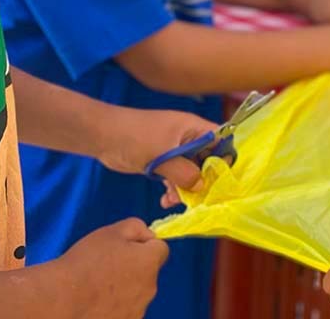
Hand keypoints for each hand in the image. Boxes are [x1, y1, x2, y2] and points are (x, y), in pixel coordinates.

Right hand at [57, 219, 169, 318]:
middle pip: (148, 272)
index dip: (144, 244)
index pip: (161, 248)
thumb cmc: (87, 261)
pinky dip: (116, 306)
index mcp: (150, 262)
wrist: (64, 299)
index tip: (125, 246)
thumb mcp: (112, 231)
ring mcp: (138, 310)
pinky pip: (125, 309)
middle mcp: (150, 288)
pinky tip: (96, 302)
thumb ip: (136, 227)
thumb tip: (147, 235)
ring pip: (136, 292)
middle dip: (134, 267)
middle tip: (107, 265)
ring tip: (98, 285)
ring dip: (125, 288)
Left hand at [96, 106, 217, 203]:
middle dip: (204, 180)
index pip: (221, 139)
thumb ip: (185, 173)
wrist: (104, 136)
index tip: (222, 180)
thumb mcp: (163, 157)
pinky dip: (173, 190)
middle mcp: (187, 138)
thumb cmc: (135, 138)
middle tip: (199, 199)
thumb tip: (201, 187)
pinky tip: (164, 201)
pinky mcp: (162, 161)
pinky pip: (175, 177)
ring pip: (191, 172)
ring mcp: (174, 150)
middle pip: (207, 159)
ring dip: (186, 189)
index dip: (226, 158)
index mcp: (192, 128)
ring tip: (174, 201)